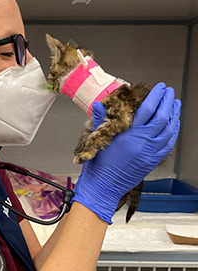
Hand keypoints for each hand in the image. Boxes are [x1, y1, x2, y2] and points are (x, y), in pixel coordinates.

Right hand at [72, 83, 180, 223]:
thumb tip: (99, 105)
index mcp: (129, 135)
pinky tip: (174, 124)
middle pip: (162, 118)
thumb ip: (100, 120)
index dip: (156, 97)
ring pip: (169, 130)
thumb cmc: (100, 164)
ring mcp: (150, 153)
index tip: (160, 88)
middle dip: (168, 102)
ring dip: (174, 115)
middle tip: (169, 92)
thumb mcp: (98, 139)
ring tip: (175, 104)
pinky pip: (168, 144)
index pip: (147, 110)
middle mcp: (143, 143)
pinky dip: (174, 132)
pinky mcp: (153, 161)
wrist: (104, 186)